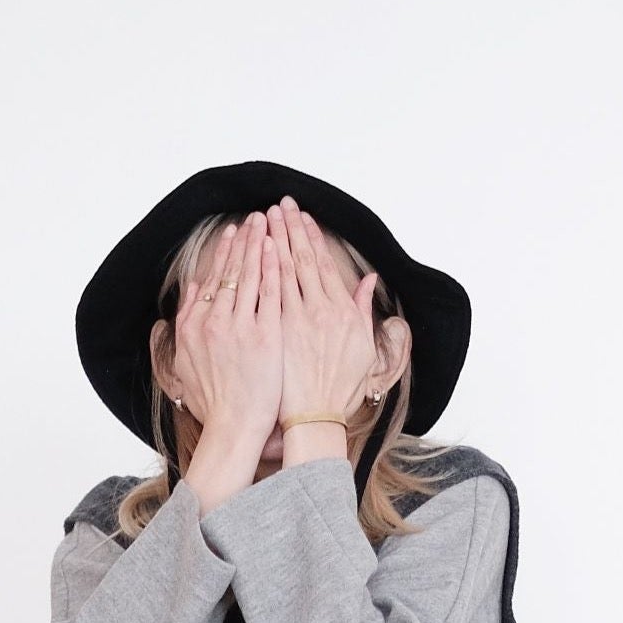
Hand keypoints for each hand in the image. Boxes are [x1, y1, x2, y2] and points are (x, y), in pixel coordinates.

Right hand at [169, 214, 282, 509]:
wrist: (232, 428)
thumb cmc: (212, 404)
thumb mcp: (185, 363)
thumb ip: (184, 327)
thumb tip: (188, 299)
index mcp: (193, 325)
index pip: (210, 279)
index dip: (223, 254)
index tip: (232, 235)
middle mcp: (212, 320)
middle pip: (230, 270)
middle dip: (244, 240)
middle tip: (255, 218)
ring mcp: (238, 326)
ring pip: (249, 275)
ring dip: (259, 244)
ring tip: (269, 223)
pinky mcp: (263, 335)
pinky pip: (268, 293)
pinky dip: (272, 268)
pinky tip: (278, 249)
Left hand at [269, 200, 379, 449]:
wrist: (315, 417)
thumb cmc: (338, 388)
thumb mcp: (362, 348)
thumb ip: (362, 310)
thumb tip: (368, 281)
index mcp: (343, 311)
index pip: (323, 264)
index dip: (311, 237)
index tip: (302, 217)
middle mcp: (321, 310)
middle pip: (301, 259)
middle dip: (290, 229)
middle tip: (280, 204)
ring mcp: (297, 320)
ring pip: (282, 271)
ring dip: (273, 241)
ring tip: (264, 219)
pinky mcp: (277, 332)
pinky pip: (267, 293)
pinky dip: (261, 269)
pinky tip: (253, 251)